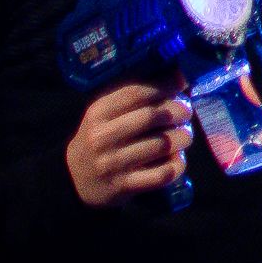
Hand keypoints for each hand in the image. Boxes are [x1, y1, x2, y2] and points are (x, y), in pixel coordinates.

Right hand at [67, 81, 191, 206]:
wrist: (75, 179)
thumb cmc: (102, 137)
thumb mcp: (108, 113)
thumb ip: (139, 94)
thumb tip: (181, 76)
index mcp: (98, 113)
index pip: (136, 93)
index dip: (165, 87)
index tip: (181, 86)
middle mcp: (102, 137)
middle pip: (151, 117)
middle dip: (179, 112)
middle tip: (186, 113)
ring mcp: (111, 164)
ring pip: (161, 145)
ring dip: (182, 137)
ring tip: (184, 136)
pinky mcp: (123, 186)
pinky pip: (162, 174)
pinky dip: (177, 164)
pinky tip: (177, 159)